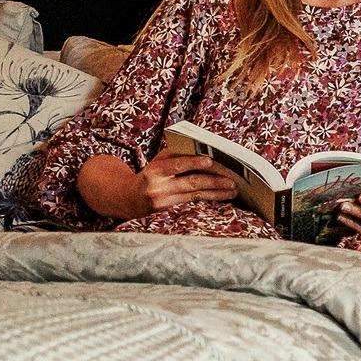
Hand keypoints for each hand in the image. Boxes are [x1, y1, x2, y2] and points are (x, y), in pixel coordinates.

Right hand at [80, 150, 235, 220]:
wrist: (127, 198)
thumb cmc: (149, 175)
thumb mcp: (157, 162)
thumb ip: (175, 156)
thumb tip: (202, 150)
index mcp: (155, 169)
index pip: (176, 165)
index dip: (193, 163)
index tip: (210, 161)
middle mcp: (158, 186)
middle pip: (190, 183)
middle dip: (214, 181)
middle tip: (232, 180)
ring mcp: (163, 201)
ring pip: (195, 195)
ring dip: (216, 193)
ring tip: (233, 190)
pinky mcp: (168, 210)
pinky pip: (192, 202)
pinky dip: (208, 198)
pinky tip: (222, 196)